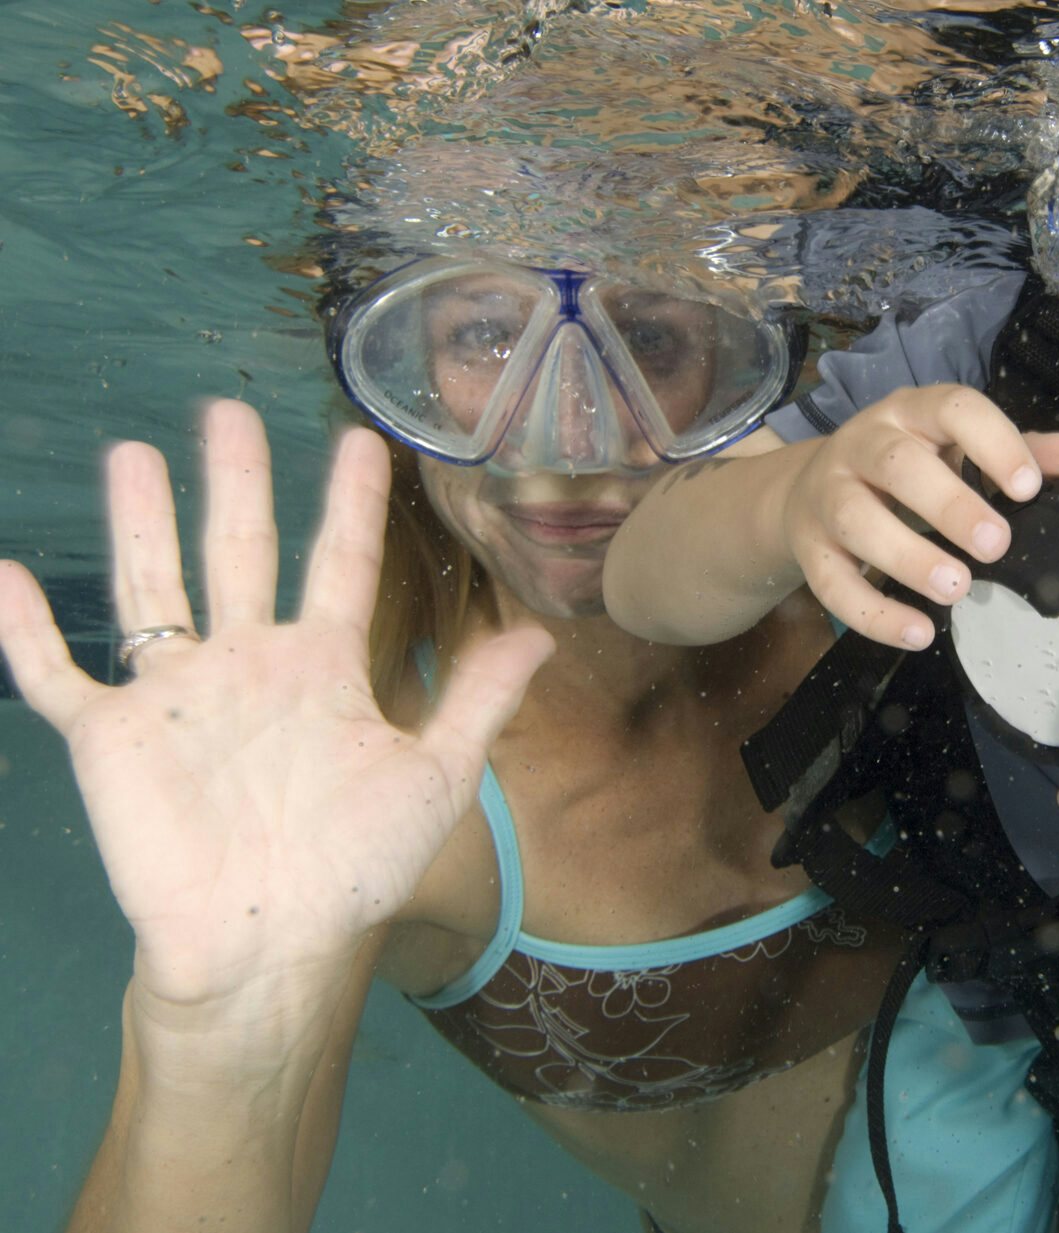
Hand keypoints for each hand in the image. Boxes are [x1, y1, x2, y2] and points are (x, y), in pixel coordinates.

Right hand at [0, 400, 552, 1021]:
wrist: (271, 943)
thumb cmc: (354, 867)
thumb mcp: (433, 776)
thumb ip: (476, 699)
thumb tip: (541, 634)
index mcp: (323, 669)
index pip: (340, 564)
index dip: (351, 504)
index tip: (362, 440)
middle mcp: (248, 664)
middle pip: (241, 550)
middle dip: (238, 482)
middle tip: (229, 409)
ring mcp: (177, 695)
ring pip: (152, 587)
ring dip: (142, 521)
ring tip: (135, 451)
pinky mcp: (111, 736)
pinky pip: (55, 673)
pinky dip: (23, 629)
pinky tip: (0, 572)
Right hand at [780, 383, 1058, 648]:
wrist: (809, 490)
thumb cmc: (907, 469)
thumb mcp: (959, 450)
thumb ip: (1021, 452)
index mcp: (912, 413)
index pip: (951, 408)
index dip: (992, 443)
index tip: (1028, 486)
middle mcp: (864, 444)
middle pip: (898, 465)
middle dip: (948, 505)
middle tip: (996, 545)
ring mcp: (829, 494)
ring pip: (856, 520)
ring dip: (907, 557)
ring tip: (957, 589)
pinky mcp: (809, 546)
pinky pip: (832, 582)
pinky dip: (873, 614)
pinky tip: (919, 632)